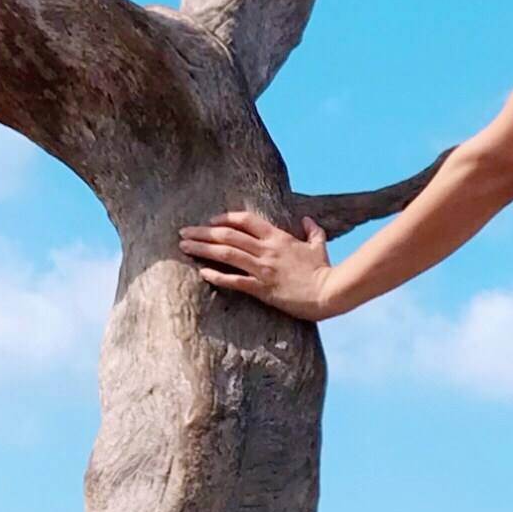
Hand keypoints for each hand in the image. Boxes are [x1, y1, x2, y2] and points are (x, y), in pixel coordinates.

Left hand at [178, 209, 332, 317]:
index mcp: (278, 237)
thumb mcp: (318, 246)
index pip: (246, 220)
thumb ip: (312, 230)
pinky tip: (202, 272)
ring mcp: (263, 269)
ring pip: (226, 254)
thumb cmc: (323, 270)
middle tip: (183, 232)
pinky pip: (234, 280)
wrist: (329, 293)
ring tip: (183, 246)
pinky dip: (217, 275)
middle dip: (203, 232)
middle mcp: (266, 250)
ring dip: (202, 249)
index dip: (226, 218)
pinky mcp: (262, 288)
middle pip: (228, 235)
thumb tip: (307, 219)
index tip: (210, 221)